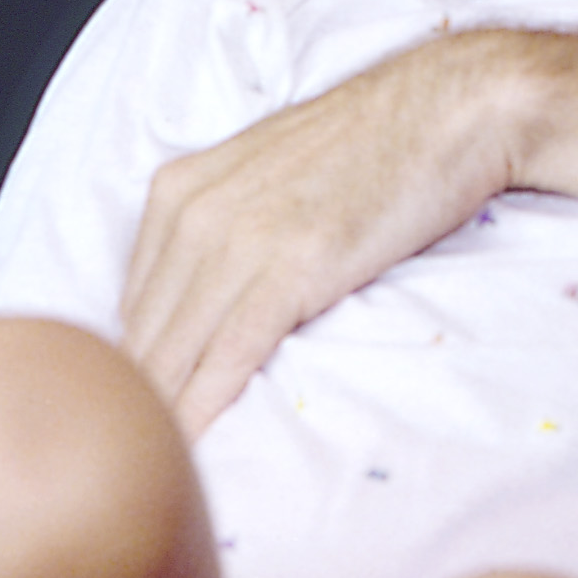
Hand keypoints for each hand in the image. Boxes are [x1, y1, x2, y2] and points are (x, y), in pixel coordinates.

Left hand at [119, 31, 529, 431]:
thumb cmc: (368, 148)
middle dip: (136, 397)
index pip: (132, 301)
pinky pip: (227, 355)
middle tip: (136, 453)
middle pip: (144, 333)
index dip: (131, 362)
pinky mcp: (287, 270)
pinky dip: (205, 406)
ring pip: (175, 351)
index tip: (133, 411)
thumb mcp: (265, 177)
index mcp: (176, 190)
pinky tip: (189, 447)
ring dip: (162, 415)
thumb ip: (221, 229)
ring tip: (155, 466)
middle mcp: (191, 213)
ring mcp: (236, 241)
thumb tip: (199, 299)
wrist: (446, 110)